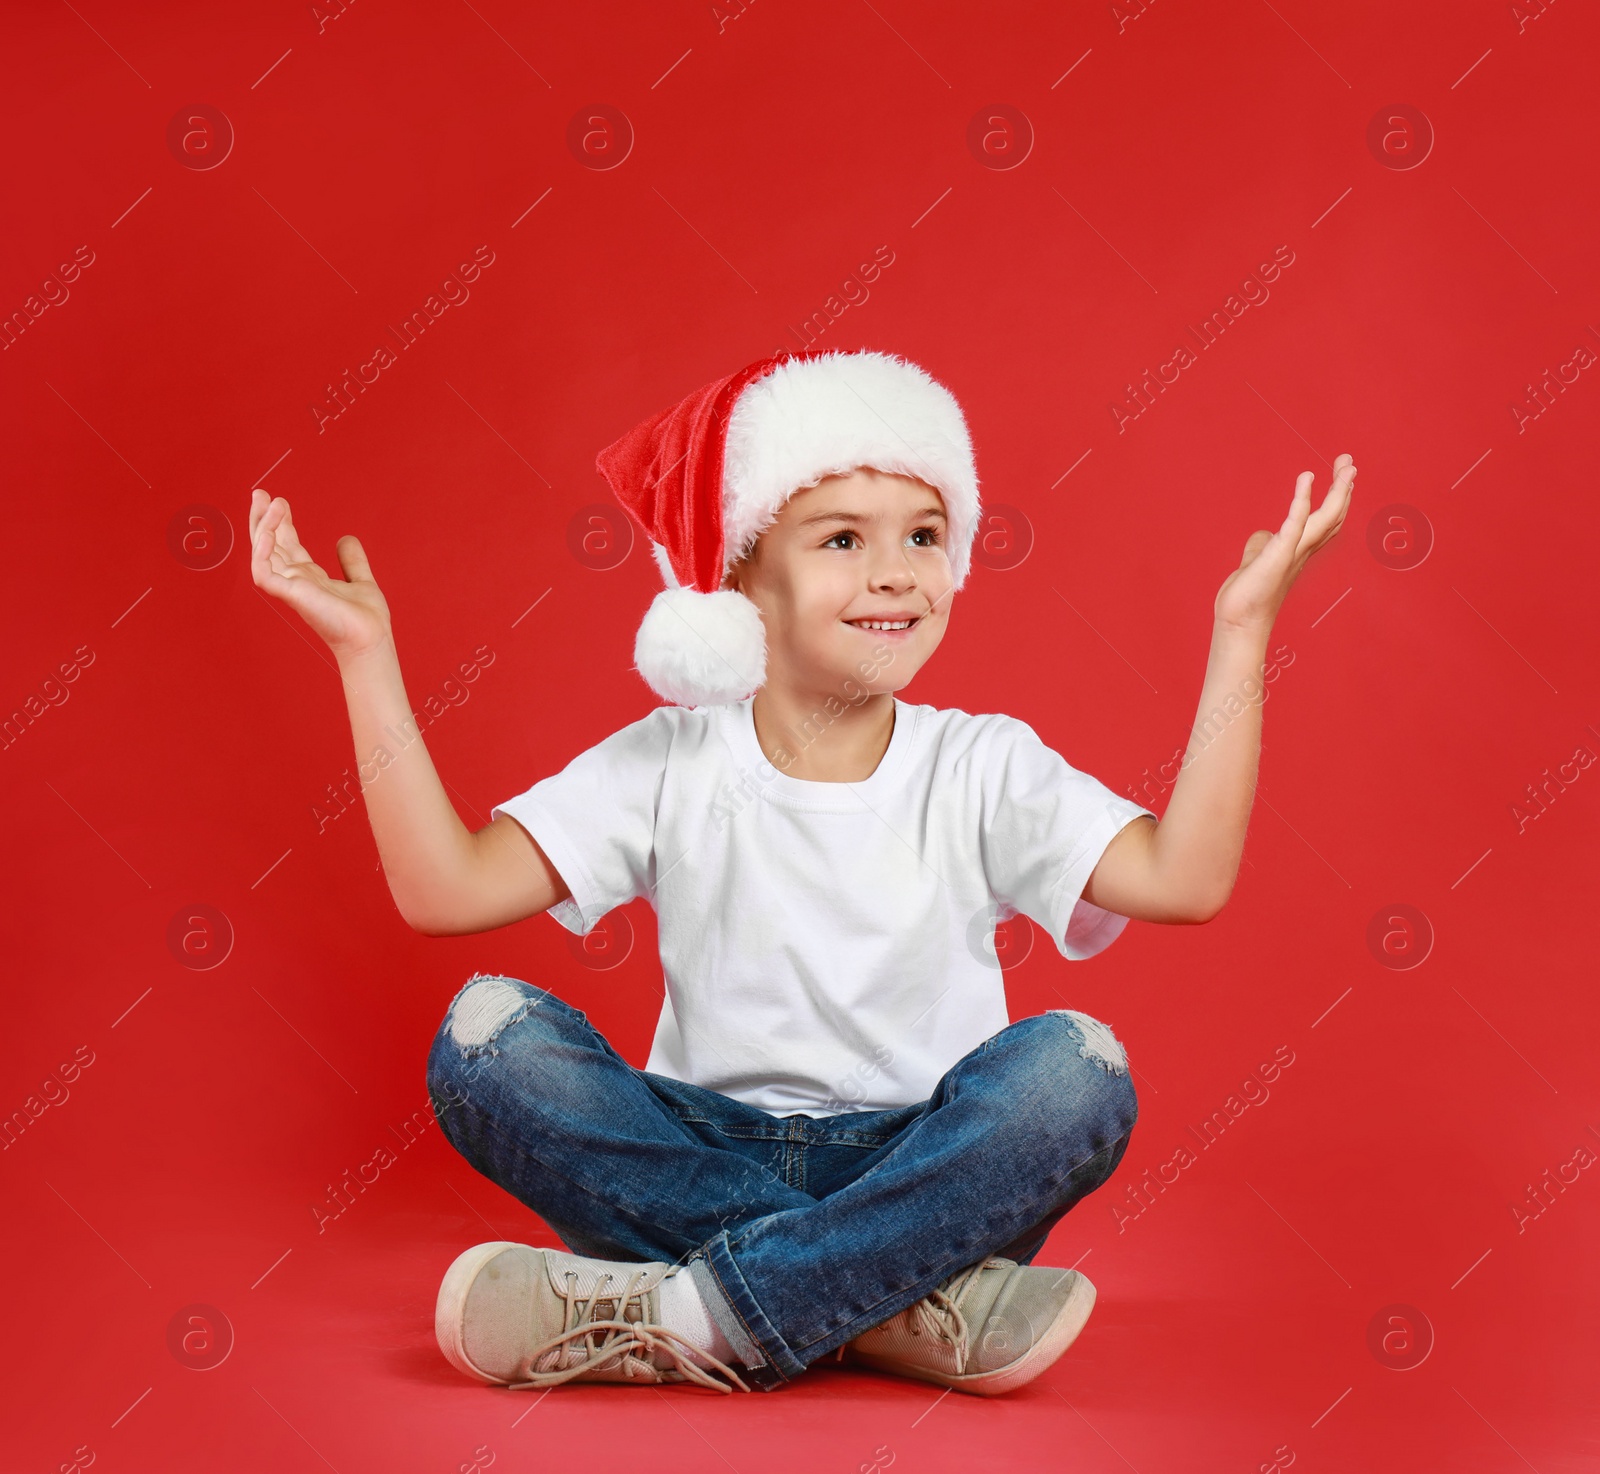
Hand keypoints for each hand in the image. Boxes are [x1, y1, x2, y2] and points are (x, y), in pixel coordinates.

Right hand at [249, 490, 391, 659]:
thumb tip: (346, 538)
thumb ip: (352, 561)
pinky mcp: (291, 596)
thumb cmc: (366, 620)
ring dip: (264, 527)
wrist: (372, 640)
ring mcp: (291, 588)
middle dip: (263, 519)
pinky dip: (262, 553)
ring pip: (263, 553)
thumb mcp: (360, 580)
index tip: (280, 501)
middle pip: (269, 545)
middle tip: (261, 493)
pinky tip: (269, 534)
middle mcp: (295, 581)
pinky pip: (264, 573)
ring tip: (272, 503)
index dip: (281, 522)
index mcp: (308, 577)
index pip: (286, 544)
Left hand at [1214, 453, 1354, 634]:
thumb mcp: (1256, 561)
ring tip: (1345, 466)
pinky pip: (1295, 522)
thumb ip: (1263, 544)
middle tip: (1349, 460)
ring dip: (1337, 490)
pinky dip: (1302, 499)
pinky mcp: (1280, 553)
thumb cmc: (1248, 594)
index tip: (1342, 472)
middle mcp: (1303, 550)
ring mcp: (1294, 552)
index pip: (1326, 520)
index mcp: (1300, 551)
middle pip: (1333, 515)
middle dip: (1343, 486)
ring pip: (1325, 518)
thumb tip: (1263, 533)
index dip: (1338, 497)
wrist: (1238, 619)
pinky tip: (1306, 478)